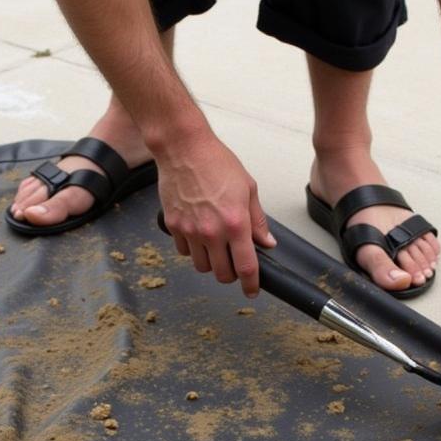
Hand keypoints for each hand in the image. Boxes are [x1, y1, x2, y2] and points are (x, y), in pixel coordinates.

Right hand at [158, 129, 275, 296]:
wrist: (183, 149)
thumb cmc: (216, 163)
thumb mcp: (248, 189)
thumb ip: (257, 220)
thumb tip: (266, 242)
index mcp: (236, 223)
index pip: (246, 267)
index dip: (251, 284)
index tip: (252, 291)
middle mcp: (212, 232)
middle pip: (222, 274)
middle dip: (230, 274)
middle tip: (233, 264)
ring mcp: (190, 231)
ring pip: (202, 267)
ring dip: (211, 263)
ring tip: (215, 248)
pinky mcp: (174, 226)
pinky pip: (184, 252)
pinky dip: (193, 250)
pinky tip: (198, 236)